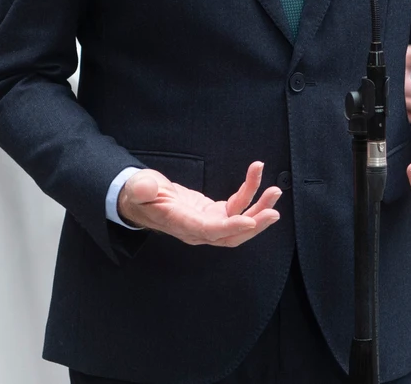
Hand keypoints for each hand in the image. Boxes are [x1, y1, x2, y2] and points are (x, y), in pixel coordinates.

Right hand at [117, 160, 282, 247]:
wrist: (142, 199)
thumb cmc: (139, 194)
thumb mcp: (137, 188)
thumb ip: (141, 189)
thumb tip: (147, 187)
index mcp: (181, 224)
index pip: (209, 231)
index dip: (230, 227)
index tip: (250, 221)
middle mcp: (198, 229)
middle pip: (232, 235)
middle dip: (255, 225)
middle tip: (273, 211)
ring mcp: (208, 222)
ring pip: (239, 221)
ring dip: (258, 207)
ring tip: (273, 190)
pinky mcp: (213, 213)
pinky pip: (236, 206)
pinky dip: (249, 191)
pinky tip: (256, 175)